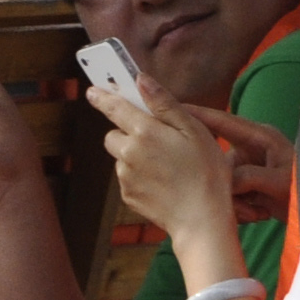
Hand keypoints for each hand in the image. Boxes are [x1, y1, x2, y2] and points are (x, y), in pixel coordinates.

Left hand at [89, 77, 238, 241]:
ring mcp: (126, 176)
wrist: (202, 219)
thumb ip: (164, 103)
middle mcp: (128, 152)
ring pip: (122, 157)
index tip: (93, 91)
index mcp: (144, 131)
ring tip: (167, 165)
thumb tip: (141, 80)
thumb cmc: (206, 171)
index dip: (103, 97)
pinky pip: (128, 178)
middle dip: (129, 133)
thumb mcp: (194, 129)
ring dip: (136, 156)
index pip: (114, 107)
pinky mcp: (128, 195)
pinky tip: (163, 181)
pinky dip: (140, 176)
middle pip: (114, 134)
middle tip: (157, 140)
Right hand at [186, 106, 293, 217]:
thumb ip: (249, 177)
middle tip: (242, 201)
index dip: (195, 115)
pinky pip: (232, 195)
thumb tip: (223, 179)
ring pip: (224, 182)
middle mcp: (252, 149)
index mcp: (261, 137)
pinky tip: (259, 215)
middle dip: (225, 184)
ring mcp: (251, 167)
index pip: (221, 121)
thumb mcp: (279, 182)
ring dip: (237, 202)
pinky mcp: (250, 185)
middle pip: (217, 159)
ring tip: (257, 211)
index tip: (171, 109)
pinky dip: (242, 209)